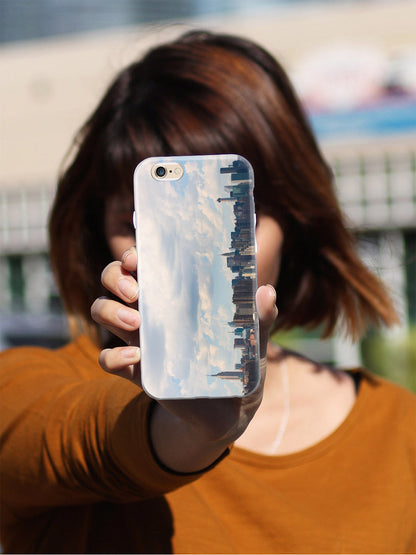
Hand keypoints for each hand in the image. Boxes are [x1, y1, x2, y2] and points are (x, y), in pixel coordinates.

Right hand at [91, 247, 277, 471]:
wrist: (229, 410)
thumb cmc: (239, 363)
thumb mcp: (252, 339)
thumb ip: (260, 317)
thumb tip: (266, 291)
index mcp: (175, 295)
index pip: (144, 263)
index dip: (134, 254)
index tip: (139, 257)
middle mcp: (151, 311)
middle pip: (113, 279)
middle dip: (115, 277)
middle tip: (135, 291)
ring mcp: (139, 339)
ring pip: (101, 309)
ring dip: (110, 311)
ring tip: (135, 322)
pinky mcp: (135, 370)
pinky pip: (106, 359)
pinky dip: (112, 356)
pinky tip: (135, 358)